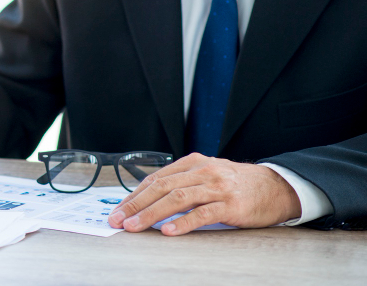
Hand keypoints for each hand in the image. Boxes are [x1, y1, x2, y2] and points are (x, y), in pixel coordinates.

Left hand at [107, 153, 301, 235]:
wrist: (277, 187)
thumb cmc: (237, 184)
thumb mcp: (207, 175)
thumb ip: (183, 182)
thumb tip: (150, 199)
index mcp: (193, 163)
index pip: (156, 178)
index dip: (135, 195)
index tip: (119, 209)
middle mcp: (202, 171)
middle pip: (161, 187)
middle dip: (136, 204)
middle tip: (118, 219)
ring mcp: (216, 187)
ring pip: (177, 198)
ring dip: (152, 214)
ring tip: (135, 226)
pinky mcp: (231, 204)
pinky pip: (203, 213)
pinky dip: (183, 223)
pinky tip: (168, 231)